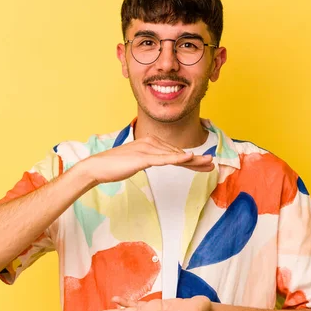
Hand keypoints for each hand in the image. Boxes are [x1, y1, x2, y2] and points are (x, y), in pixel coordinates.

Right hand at [78, 135, 214, 184]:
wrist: (97, 167)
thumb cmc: (114, 166)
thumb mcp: (137, 162)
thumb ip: (149, 159)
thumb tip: (159, 160)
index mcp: (150, 143)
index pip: (175, 153)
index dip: (192, 160)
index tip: (204, 165)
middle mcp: (151, 143)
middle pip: (179, 153)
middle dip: (197, 160)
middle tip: (213, 164)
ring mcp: (148, 149)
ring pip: (176, 156)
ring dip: (194, 161)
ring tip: (209, 164)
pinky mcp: (143, 158)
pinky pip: (165, 159)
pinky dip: (179, 159)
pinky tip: (190, 159)